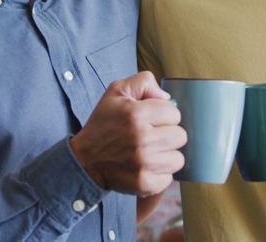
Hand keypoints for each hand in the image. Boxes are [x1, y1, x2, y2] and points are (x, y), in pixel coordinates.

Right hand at [71, 71, 186, 196]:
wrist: (85, 159)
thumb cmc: (104, 123)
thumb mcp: (117, 91)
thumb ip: (144, 82)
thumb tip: (167, 98)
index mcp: (136, 114)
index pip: (175, 113)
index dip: (164, 115)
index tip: (151, 119)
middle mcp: (141, 139)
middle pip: (180, 136)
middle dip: (168, 134)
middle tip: (151, 136)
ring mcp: (143, 163)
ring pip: (178, 158)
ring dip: (166, 155)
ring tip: (150, 152)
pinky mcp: (144, 183)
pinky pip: (169, 178)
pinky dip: (160, 174)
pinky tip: (146, 167)